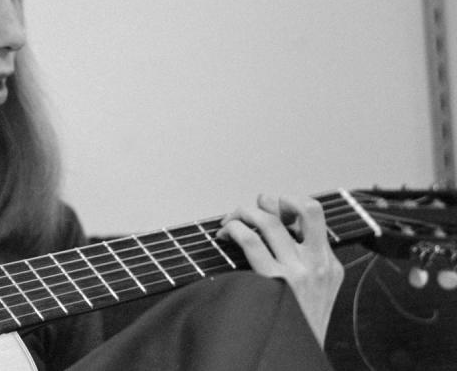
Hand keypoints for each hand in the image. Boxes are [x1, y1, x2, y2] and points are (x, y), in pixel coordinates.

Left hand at [217, 194, 343, 345]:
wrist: (298, 357)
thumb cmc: (298, 326)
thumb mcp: (318, 292)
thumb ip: (305, 263)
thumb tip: (274, 231)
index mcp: (330, 265)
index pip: (314, 214)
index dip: (288, 203)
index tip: (271, 211)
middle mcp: (317, 264)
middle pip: (303, 207)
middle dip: (272, 200)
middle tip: (251, 210)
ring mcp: (297, 272)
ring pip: (268, 220)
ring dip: (242, 212)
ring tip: (229, 222)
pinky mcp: (273, 282)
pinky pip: (250, 239)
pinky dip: (233, 229)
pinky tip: (225, 235)